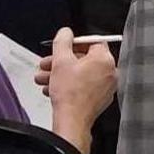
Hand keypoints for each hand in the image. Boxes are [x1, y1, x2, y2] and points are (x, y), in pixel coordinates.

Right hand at [39, 27, 117, 153]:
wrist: (71, 121)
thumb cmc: (69, 93)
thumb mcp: (61, 60)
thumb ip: (62, 41)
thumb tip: (65, 32)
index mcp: (104, 60)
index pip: (93, 42)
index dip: (75, 43)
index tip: (63, 47)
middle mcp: (110, 73)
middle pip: (84, 59)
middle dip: (61, 61)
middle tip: (47, 63)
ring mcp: (106, 88)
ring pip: (80, 74)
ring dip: (60, 74)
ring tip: (43, 78)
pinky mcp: (99, 100)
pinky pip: (83, 87)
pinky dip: (68, 86)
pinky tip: (51, 89)